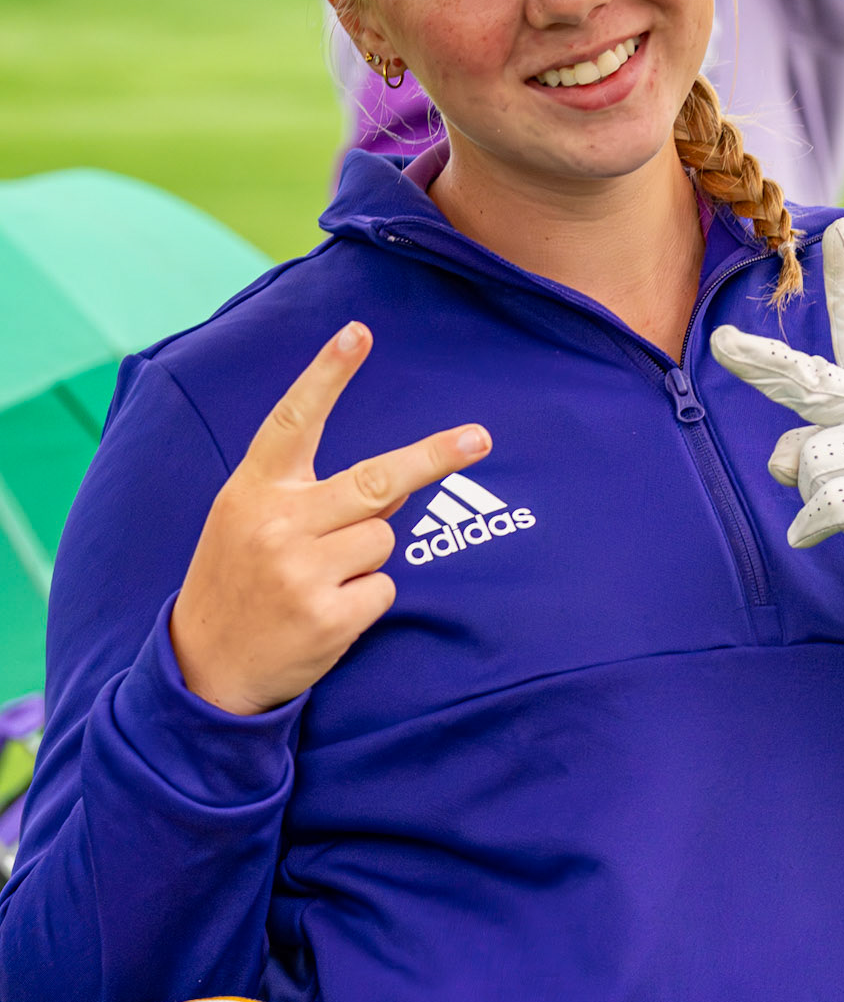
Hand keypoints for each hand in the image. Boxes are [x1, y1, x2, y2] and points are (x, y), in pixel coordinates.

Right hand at [169, 322, 489, 713]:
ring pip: (384, 539)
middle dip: (434, 457)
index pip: (294, 419)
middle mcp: (276, 523)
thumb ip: (312, 495)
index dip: (326, 374)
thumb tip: (399, 482)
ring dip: (369, 558)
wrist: (204, 668)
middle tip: (480, 439)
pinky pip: (384, 587)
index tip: (358, 332)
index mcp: (254, 488)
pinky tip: (326, 612)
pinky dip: (367, 599)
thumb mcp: (252, 522)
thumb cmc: (239, 579)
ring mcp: (301, 571)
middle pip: (378, 479)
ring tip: (322, 580)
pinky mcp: (327, 616)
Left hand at [710, 220, 843, 602]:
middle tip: (722, 344)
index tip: (836, 231)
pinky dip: (816, 525)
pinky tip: (833, 535)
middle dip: (764, 364)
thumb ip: (807, 451)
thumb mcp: (841, 474)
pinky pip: (832, 502)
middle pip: (815, 383)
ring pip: (813, 460)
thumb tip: (785, 457)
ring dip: (812, 497)